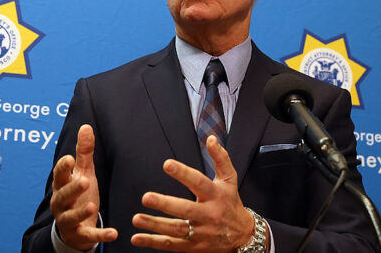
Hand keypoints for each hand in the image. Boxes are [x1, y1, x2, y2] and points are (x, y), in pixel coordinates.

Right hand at [50, 124, 117, 249]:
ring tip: (93, 206)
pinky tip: (113, 232)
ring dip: (81, 211)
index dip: (63, 168)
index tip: (70, 159)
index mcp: (61, 186)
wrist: (74, 228)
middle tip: (85, 180)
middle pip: (63, 195)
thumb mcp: (83, 172)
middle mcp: (61, 203)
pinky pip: (89, 235)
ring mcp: (68, 220)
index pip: (59, 175)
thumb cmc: (78, 194)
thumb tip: (86, 126)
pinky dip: (100, 235)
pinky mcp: (80, 234)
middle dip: (72, 188)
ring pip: (71, 216)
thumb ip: (84, 151)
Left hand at [131, 136, 260, 251]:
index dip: (183, 173)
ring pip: (176, 229)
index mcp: (215, 195)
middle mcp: (208, 214)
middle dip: (165, 204)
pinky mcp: (193, 246)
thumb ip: (220, 158)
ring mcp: (200, 232)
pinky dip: (153, 242)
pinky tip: (137, 237)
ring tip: (137, 218)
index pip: (198, 182)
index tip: (167, 164)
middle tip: (146, 197)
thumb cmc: (231, 202)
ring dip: (155, 225)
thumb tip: (211, 139)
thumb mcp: (230, 179)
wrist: (243, 235)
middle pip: (185, 209)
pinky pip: (171, 244)